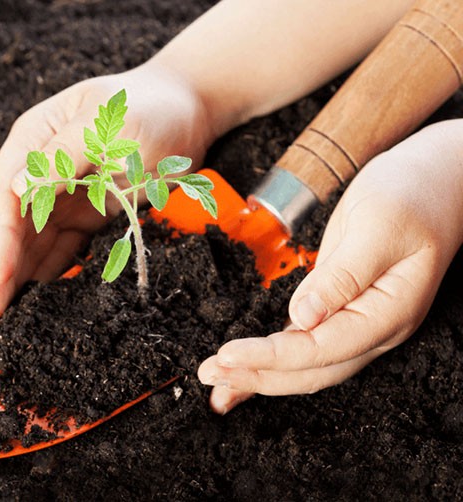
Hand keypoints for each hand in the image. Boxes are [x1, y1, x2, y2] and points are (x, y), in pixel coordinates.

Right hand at [0, 64, 215, 325]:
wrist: (190, 109)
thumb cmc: (150, 107)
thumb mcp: (106, 126)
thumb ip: (62, 155)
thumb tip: (15, 188)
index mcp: (34, 138)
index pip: (7, 195)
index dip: (0, 240)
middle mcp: (39, 168)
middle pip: (12, 224)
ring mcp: (61, 192)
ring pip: (31, 242)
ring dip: (16, 277)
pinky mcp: (84, 212)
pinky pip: (60, 247)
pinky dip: (48, 271)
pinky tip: (34, 300)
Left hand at [198, 119, 462, 413]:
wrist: (434, 179)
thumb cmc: (413, 195)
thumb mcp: (378, 226)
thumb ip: (342, 275)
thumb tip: (302, 317)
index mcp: (388, 312)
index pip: (322, 349)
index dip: (272, 357)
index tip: (229, 355)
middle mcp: (373, 327)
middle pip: (311, 369)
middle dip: (257, 376)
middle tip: (208, 373)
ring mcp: (357, 321)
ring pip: (305, 364)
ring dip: (259, 375)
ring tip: (215, 381)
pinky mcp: (339, 308)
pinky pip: (302, 342)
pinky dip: (270, 357)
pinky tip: (242, 367)